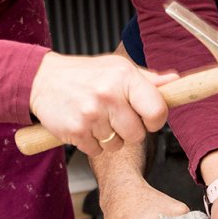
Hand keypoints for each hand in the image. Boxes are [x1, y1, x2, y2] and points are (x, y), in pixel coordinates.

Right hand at [29, 51, 177, 156]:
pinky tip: (84, 125)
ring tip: (97, 118)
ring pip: (117, 145)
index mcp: (124, 76)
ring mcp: (91, 114)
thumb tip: (175, 82)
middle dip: (129, 130)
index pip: (157, 110)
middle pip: (138, 134)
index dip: (156, 119)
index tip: (148, 118)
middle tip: (114, 116)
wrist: (42, 80)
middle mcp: (108, 94)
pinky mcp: (76, 131)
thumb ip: (147, 79)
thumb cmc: (84, 74)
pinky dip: (92, 143)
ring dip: (109, 137)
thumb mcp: (117, 68)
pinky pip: (97, 150)